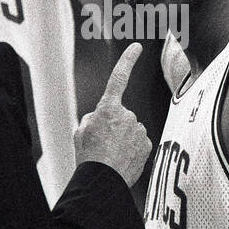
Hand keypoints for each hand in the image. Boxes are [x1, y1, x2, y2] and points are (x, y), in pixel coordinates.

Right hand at [74, 43, 150, 186]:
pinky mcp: (147, 144)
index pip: (119, 78)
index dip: (128, 60)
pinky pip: (139, 142)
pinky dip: (131, 150)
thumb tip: (101, 118)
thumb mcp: (80, 132)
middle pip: (121, 115)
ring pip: (131, 130)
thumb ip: (92, 118)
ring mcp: (139, 130)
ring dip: (122, 139)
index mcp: (108, 108)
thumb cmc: (88, 156)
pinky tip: (122, 160)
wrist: (103, 181)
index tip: (137, 47)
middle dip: (113, 126)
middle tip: (102, 144)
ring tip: (111, 154)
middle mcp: (127, 115)